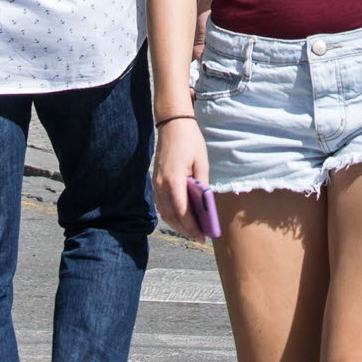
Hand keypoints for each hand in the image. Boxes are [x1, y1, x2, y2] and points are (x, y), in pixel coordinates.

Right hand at [152, 115, 213, 241]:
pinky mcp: (155, 182)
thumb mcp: (202, 163)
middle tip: (200, 237)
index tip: (203, 235)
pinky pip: (161, 205)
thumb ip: (202, 185)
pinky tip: (181, 219)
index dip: (192, 226)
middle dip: (186, 229)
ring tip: (192, 231)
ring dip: (177, 224)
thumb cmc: (190, 142)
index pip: (182, 211)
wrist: (172, 124)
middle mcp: (161, 185)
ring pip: (165, 212)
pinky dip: (170, 215)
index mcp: (174, 180)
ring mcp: (156, 184)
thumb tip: (206, 206)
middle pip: (172, 216)